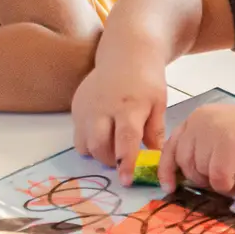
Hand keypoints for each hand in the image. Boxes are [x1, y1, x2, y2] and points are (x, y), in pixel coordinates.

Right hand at [72, 61, 168, 180]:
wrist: (126, 53)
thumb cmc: (146, 80)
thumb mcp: (158, 103)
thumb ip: (155, 131)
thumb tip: (155, 158)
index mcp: (129, 106)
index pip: (126, 140)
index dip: (126, 163)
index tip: (126, 180)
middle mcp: (103, 107)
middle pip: (99, 146)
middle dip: (110, 161)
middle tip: (122, 160)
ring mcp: (86, 107)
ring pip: (85, 144)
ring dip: (98, 153)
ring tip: (113, 144)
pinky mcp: (76, 106)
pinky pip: (78, 134)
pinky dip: (90, 141)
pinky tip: (103, 131)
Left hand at [163, 104, 234, 194]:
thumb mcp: (217, 132)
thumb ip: (199, 146)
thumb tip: (179, 176)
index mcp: (196, 118)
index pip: (171, 146)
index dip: (167, 169)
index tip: (169, 186)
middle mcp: (200, 122)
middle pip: (185, 163)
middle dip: (199, 177)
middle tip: (220, 176)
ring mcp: (213, 134)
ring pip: (201, 173)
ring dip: (217, 181)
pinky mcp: (228, 148)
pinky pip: (218, 180)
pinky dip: (229, 184)